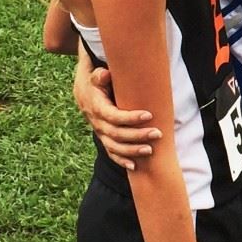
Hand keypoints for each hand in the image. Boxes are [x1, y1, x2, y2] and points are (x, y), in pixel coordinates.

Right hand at [72, 55, 160, 170]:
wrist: (84, 92)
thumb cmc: (96, 81)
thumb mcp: (94, 75)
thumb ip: (99, 75)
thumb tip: (105, 74)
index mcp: (97, 107)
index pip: (114, 116)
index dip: (130, 118)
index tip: (148, 114)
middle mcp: (98, 123)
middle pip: (117, 134)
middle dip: (138, 135)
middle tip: (157, 133)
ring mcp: (100, 133)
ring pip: (115, 147)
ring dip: (132, 150)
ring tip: (150, 150)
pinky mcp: (104, 138)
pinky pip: (111, 153)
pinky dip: (121, 160)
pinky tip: (134, 166)